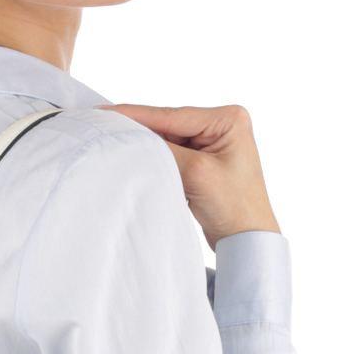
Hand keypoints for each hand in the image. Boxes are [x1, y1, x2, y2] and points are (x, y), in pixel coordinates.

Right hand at [102, 102, 280, 247]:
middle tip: (104, 128)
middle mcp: (222, 126)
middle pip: (169, 125)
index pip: (173, 115)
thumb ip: (166, 152)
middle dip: (141, 130)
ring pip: (169, 141)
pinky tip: (138, 158)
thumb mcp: (197, 174)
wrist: (249, 241)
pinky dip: (157, 159)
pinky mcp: (204, 163)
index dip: (138, 115)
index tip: (106, 112)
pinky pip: (173, 155)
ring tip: (117, 144)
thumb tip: (134, 138)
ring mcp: (213, 144)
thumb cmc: (237, 208)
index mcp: (229, 119)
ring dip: (148, 146)